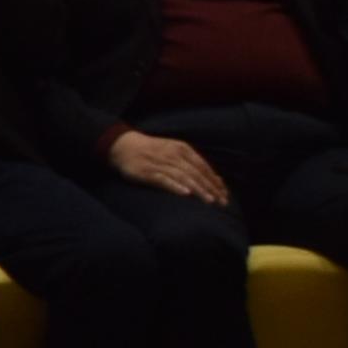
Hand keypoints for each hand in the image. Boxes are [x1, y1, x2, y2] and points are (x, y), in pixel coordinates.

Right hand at [108, 130, 229, 205]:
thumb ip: (194, 164)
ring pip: (183, 177)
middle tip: (222, 202)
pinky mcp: (147, 172)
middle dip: (211, 188)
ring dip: (198, 189)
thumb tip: (217, 178)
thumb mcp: (174, 151)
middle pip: (196, 173)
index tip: (225, 194)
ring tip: (209, 201)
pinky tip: (185, 193)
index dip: (215, 181)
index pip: (203, 167)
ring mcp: (159, 163)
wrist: (122, 145)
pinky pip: (163, 180)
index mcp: (182, 149)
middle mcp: (173, 155)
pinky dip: (175, 186)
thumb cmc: (152, 151)